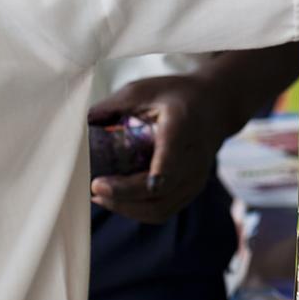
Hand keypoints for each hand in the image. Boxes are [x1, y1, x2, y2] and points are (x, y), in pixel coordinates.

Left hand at [87, 73, 232, 223]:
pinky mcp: (193, 188)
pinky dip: (137, 211)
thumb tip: (82, 124)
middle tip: (95, 187)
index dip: (155, 174)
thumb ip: (113, 105)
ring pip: (160, 207)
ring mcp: (196, 176)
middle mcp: (194, 156)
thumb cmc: (175, 95)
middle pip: (160, 190)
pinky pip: (164, 210)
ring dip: (127, 208)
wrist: (216, 105)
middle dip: (123, 195)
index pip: (171, 157)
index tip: (127, 183)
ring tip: (101, 197)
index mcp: (182, 126)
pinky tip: (117, 200)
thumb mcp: (144, 88)